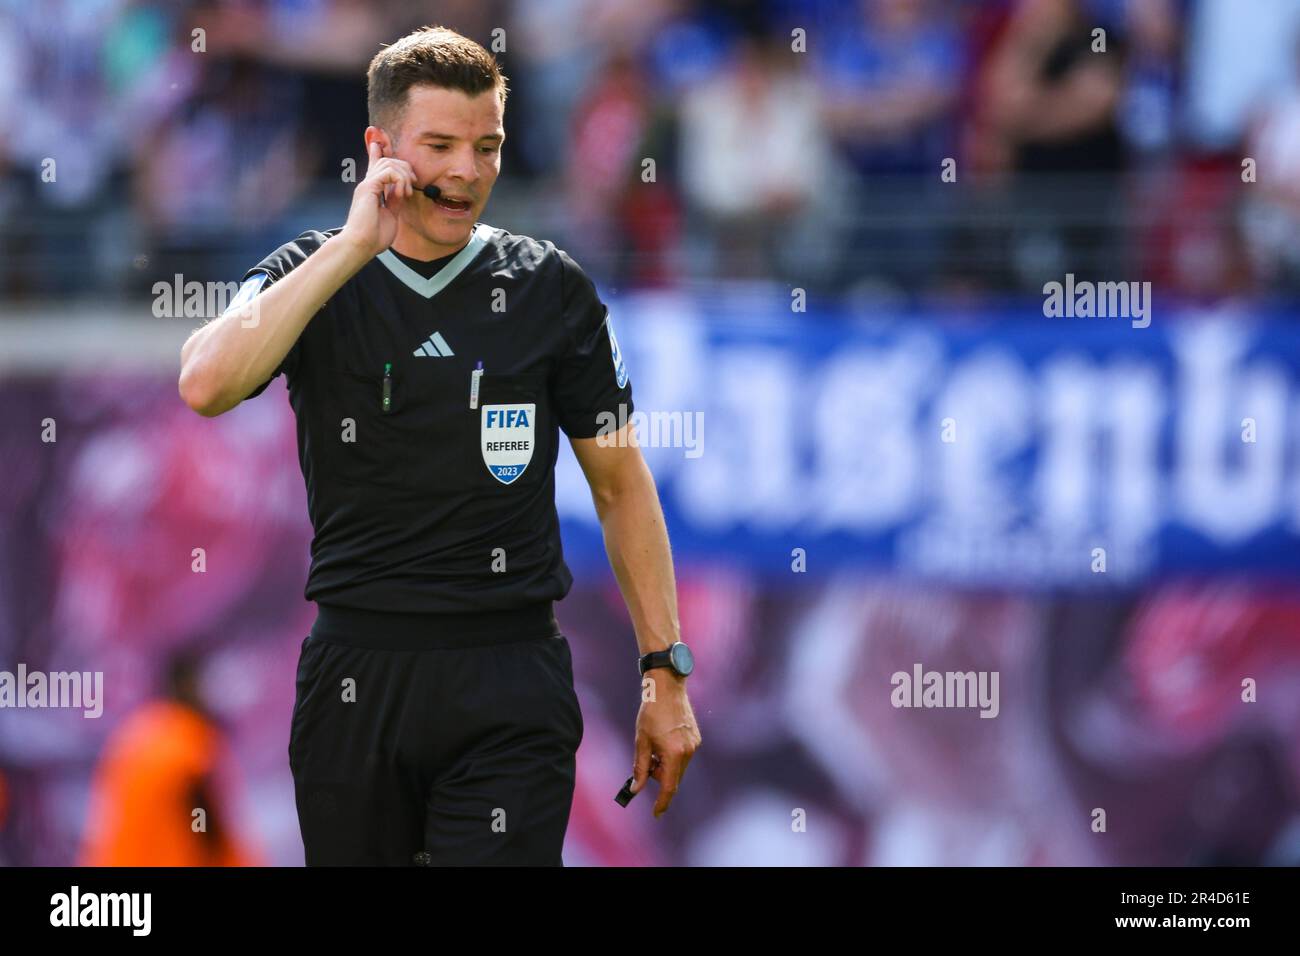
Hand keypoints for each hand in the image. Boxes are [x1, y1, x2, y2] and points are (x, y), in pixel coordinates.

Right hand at [340, 139, 415, 258]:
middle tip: (411, 187)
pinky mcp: (368, 188)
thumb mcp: (391, 215)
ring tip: (406, 193)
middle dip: (405, 168)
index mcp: (372, 190)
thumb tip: (402, 189)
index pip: (375, 164)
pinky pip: (388, 172)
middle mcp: (368, 184)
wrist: (361, 245)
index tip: (378, 139)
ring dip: (404, 175)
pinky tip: (401, 193)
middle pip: (388, 160)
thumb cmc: (374, 237)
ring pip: (389, 163)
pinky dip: (399, 180)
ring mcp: (367, 185)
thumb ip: (395, 200)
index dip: (378, 151)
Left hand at [631, 670, 700, 817]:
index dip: (662, 802)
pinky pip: (684, 756)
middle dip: (660, 777)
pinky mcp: (696, 738)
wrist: (667, 688)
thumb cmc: (651, 713)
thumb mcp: (641, 741)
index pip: (669, 787)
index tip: (656, 813)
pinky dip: (673, 756)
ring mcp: (694, 744)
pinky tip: (663, 740)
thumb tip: (636, 788)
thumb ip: (640, 767)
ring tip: (654, 747)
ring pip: (679, 767)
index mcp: (674, 754)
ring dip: (666, 766)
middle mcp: (688, 751)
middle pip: (674, 777)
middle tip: (647, 764)